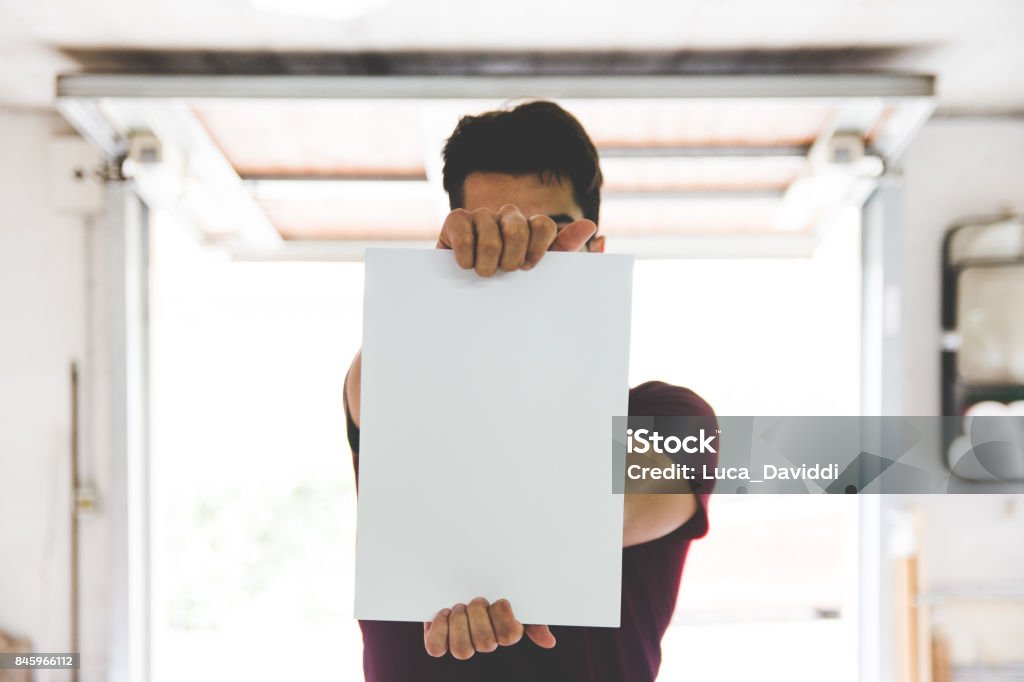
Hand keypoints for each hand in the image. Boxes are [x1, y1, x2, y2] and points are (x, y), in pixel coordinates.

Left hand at [423, 597, 556, 659]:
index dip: (503, 617)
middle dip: (479, 616)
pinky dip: (439, 630)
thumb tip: (549, 642)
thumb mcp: (515, 596)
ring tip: (459, 607)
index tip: (500, 600)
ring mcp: (461, 642)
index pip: (510, 636)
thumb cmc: (492, 587)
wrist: (459, 575)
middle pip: (486, 643)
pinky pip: (436, 648)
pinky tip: (444, 612)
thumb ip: (533, 619)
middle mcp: (483, 640)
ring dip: (460, 624)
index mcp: (504, 630)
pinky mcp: (439, 639)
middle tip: (476, 600)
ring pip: (463, 651)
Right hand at [437, 205, 596, 276]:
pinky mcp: (455, 220)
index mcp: (530, 228)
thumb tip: (591, 226)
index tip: (528, 268)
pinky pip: (464, 230)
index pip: (543, 224)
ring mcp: (481, 216)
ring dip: (487, 264)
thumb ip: (565, 250)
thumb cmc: (508, 287)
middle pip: (518, 228)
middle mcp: (507, 217)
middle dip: (511, 258)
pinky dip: (466, 255)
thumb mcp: (539, 274)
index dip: (538, 249)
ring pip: (490, 234)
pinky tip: (466, 266)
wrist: (468, 305)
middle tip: (504, 273)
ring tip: (484, 274)